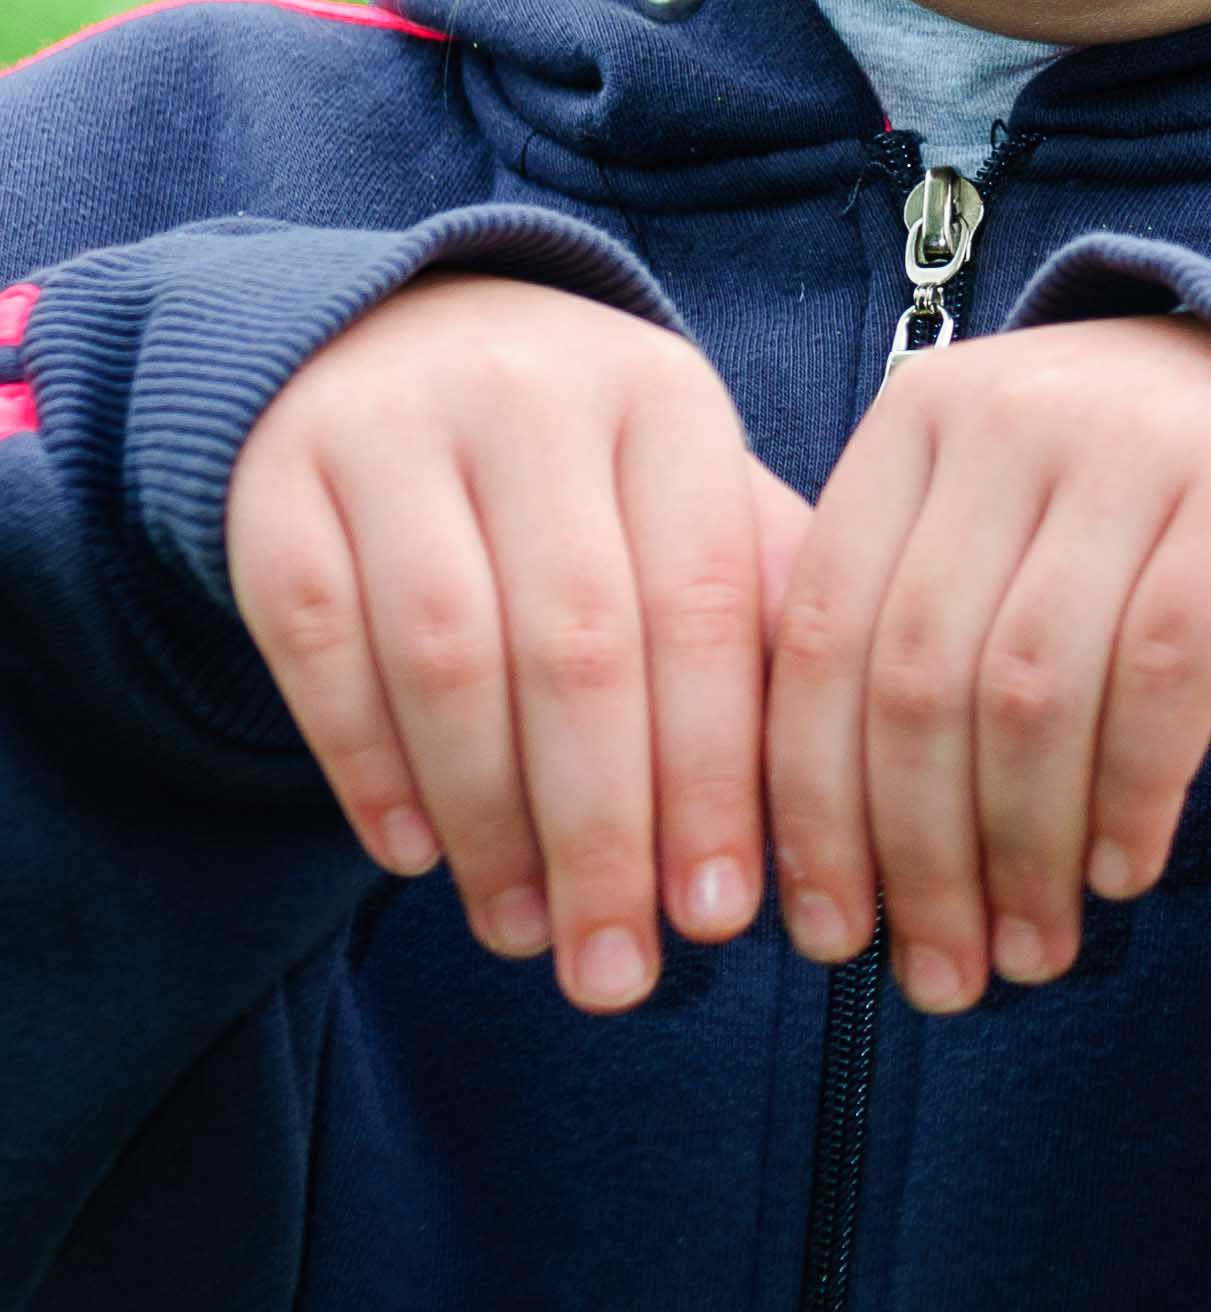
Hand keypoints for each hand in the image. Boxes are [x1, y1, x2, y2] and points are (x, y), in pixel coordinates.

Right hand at [228, 276, 810, 1011]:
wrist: (395, 339)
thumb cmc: (580, 461)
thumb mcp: (684, 490)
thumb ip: (756, 613)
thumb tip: (832, 793)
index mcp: (663, 399)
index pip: (704, 606)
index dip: (713, 773)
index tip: (722, 917)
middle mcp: (533, 396)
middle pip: (578, 644)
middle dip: (604, 832)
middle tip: (615, 972)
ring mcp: (394, 429)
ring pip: (447, 655)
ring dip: (490, 821)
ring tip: (524, 931)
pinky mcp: (276, 480)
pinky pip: (320, 644)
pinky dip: (367, 765)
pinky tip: (416, 856)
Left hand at [765, 314, 1210, 1012]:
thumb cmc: (1084, 504)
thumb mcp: (971, 519)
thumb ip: (888, 638)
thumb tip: (819, 871)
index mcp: (908, 426)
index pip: (821, 637)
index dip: (813, 805)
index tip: (823, 936)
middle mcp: (1003, 420)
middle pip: (921, 679)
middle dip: (921, 858)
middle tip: (940, 979)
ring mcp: (1123, 448)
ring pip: (1034, 692)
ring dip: (1025, 852)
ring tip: (1032, 952)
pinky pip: (1162, 674)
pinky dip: (1131, 793)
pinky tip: (1121, 872)